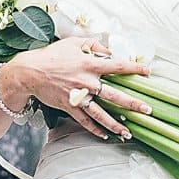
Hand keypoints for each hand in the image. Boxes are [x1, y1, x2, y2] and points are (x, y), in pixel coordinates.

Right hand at [5, 37, 149, 140]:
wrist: (30, 72)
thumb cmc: (52, 55)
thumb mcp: (74, 43)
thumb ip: (94, 45)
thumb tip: (110, 50)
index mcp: (89, 64)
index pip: (117, 66)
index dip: (134, 69)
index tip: (148, 72)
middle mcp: (86, 82)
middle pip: (115, 95)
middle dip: (133, 103)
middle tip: (147, 110)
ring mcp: (78, 97)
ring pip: (101, 114)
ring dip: (115, 124)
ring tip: (128, 132)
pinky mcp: (69, 107)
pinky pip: (85, 121)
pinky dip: (95, 129)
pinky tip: (105, 135)